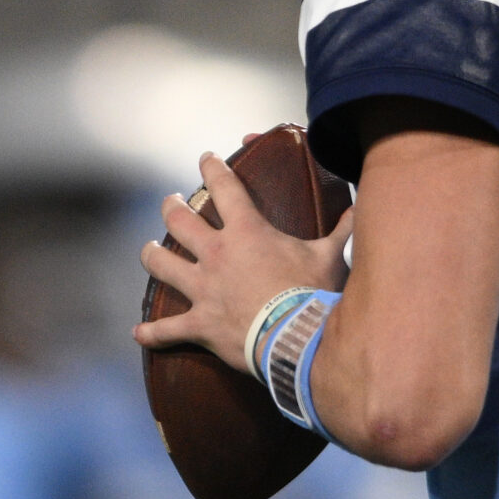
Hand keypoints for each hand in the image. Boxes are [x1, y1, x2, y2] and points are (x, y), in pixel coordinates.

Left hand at [133, 151, 352, 374]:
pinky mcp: (199, 323)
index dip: (212, 168)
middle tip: (171, 201)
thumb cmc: (313, 293)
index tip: (205, 158)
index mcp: (247, 232)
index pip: (224, 187)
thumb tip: (360, 210)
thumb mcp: (329, 257)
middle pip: (180, 220)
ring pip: (162, 264)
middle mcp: (217, 254)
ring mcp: (203, 289)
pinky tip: (138, 332)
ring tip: (149, 249)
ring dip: (152, 255)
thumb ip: (341, 230)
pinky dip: (152, 332)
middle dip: (172, 206)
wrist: (297, 339)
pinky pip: (167, 329)